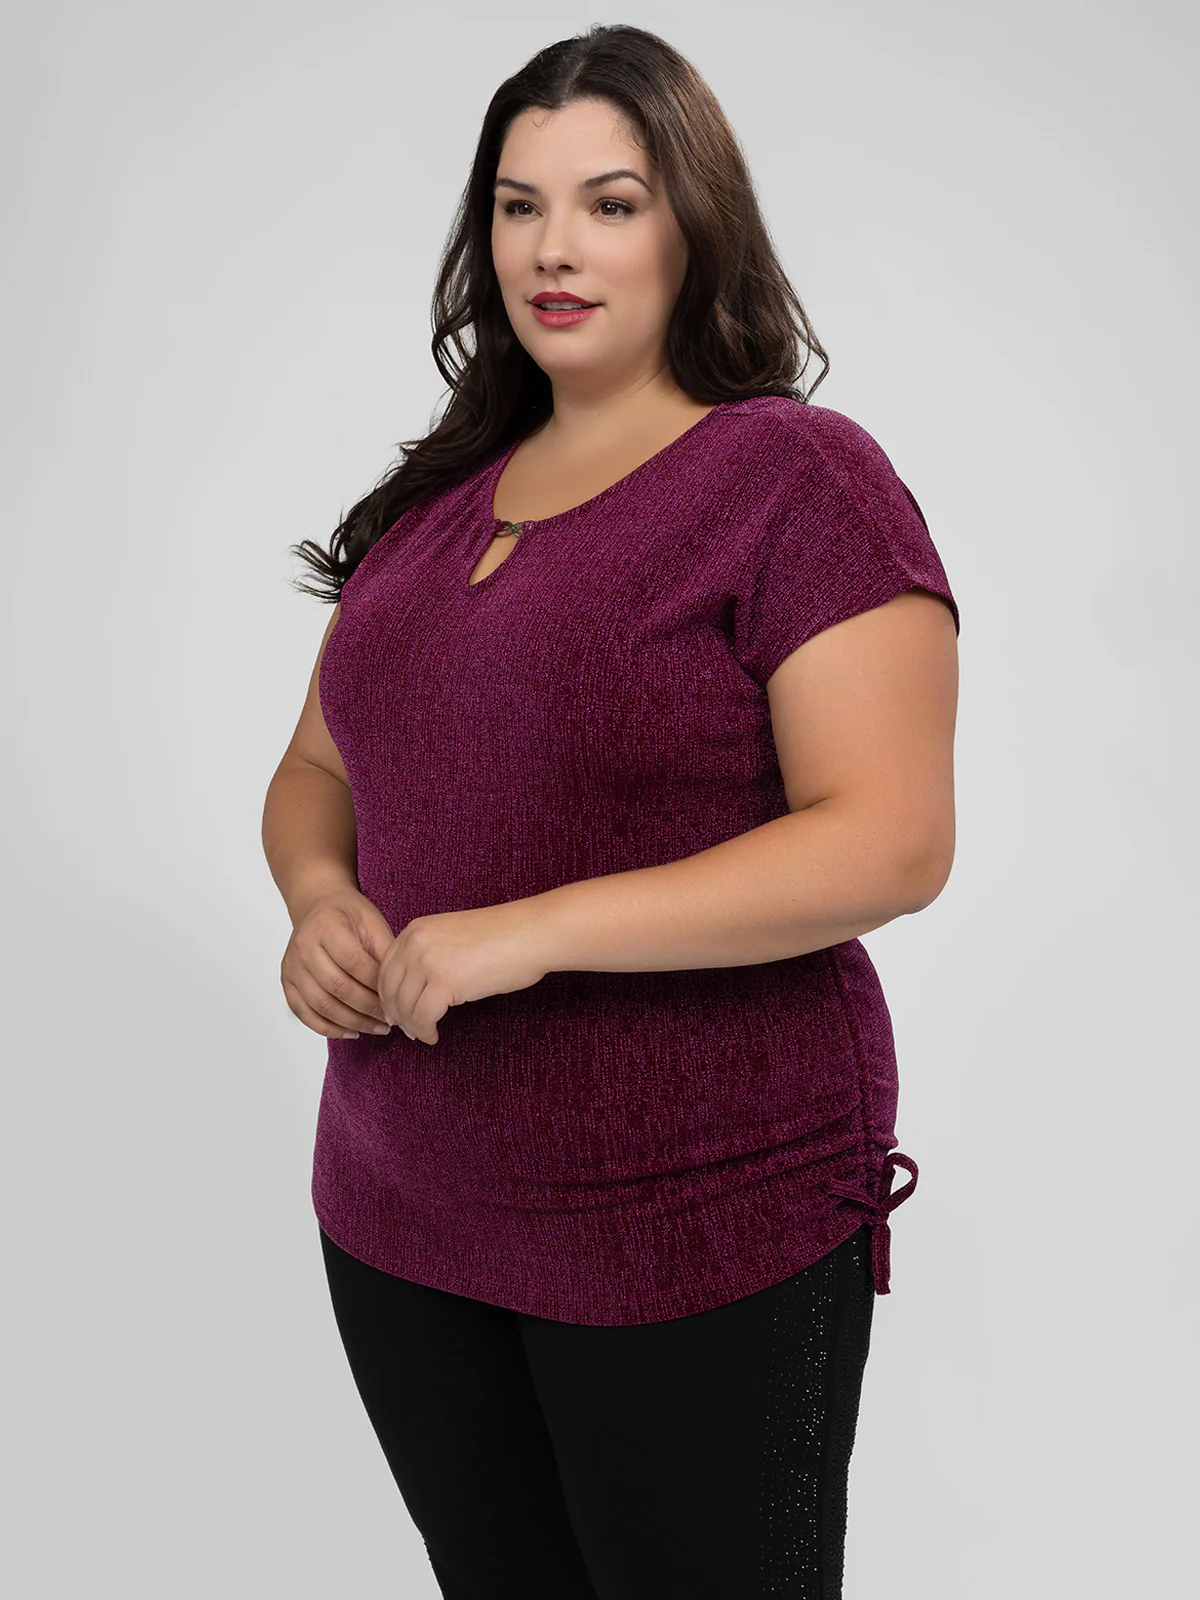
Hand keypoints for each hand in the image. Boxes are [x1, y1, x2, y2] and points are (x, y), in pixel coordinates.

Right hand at [281, 887, 394, 1039]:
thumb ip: (385, 952)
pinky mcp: (287, 982)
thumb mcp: (373, 923)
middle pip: (337, 987)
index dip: (377, 985)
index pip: (353, 962)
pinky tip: (352, 1032)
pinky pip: (305, 1014)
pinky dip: (329, 1028)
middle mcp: (303, 945)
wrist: (318, 907)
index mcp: (326, 925)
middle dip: (368, 1008)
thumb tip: (401, 990)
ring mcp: (292, 966)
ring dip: (352, 1022)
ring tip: (377, 1028)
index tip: (397, 1000)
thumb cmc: (349, 916)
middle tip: (391, 1020)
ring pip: (321, 1005)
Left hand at [378, 899, 550, 1044]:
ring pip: (404, 1007)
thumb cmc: (502, 937)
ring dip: (411, 1026)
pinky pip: (422, 1018)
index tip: (396, 1011)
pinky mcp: (444, 983)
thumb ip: (428, 954)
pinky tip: (434, 1035)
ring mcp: (428, 962)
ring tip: (423, 1034)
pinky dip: (425, 1032)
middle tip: (406, 1029)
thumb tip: (414, 988)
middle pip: (390, 989)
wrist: (530, 934)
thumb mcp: (451, 936)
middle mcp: (415, 943)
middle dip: (396, 1014)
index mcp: (416, 930)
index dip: (388, 995)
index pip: (385, 968)